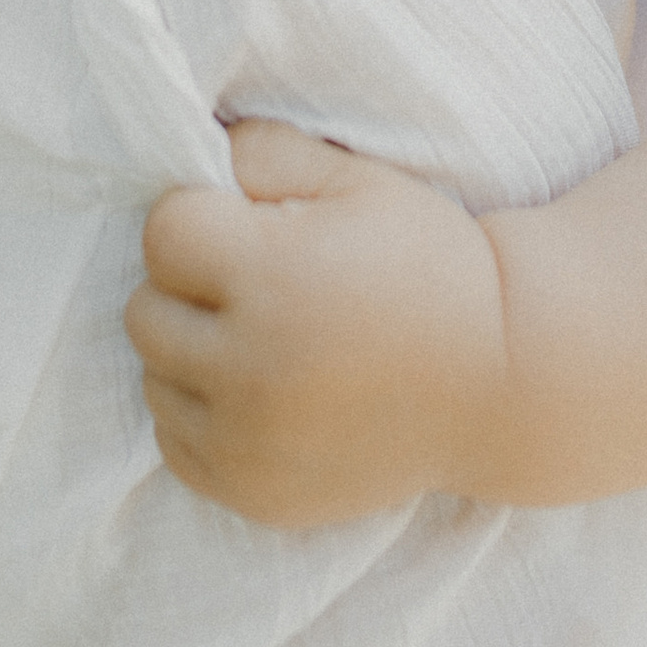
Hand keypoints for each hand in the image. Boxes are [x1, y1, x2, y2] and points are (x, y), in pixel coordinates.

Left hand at [127, 119, 509, 527]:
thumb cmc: (429, 263)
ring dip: (190, 353)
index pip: (163, 233)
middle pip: (145, 310)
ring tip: (260, 338)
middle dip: (188, 286)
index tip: (248, 226)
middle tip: (254, 283)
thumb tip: (196, 153)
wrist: (501, 381)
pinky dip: (203, 415)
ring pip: (154, 379)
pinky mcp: (255, 494)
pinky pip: (176, 444)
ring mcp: (250, 443)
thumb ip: (266, 152)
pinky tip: (260, 391)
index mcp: (274, 279)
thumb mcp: (360, 180)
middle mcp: (252, 369)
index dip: (201, 218)